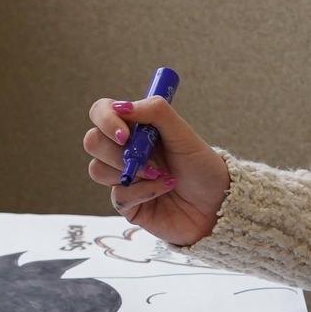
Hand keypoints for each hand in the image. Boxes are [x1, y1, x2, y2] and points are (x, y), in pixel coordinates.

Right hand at [82, 93, 230, 246]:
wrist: (217, 205)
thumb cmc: (202, 166)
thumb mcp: (183, 133)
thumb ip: (155, 112)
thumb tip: (121, 106)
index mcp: (135, 128)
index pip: (102, 112)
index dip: (105, 119)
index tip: (125, 133)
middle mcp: (124, 151)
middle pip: (92, 141)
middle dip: (117, 151)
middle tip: (148, 159)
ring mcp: (123, 178)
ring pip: (97, 170)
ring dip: (131, 171)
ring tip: (161, 174)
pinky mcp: (127, 204)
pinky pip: (118, 195)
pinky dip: (143, 191)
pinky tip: (163, 189)